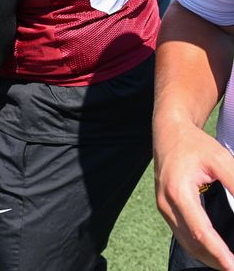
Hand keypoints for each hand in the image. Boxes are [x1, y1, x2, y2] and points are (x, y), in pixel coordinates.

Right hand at [155, 120, 233, 269]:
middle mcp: (166, 203)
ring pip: (185, 242)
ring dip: (207, 257)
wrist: (169, 133)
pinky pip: (182, 235)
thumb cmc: (194, 145)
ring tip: (228, 263)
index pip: (200, 230)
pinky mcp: (165, 208)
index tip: (233, 266)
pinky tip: (215, 252)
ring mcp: (163, 207)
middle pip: (191, 242)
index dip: (218, 251)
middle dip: (215, 260)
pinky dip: (199, 247)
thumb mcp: (221, 161)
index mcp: (178, 191)